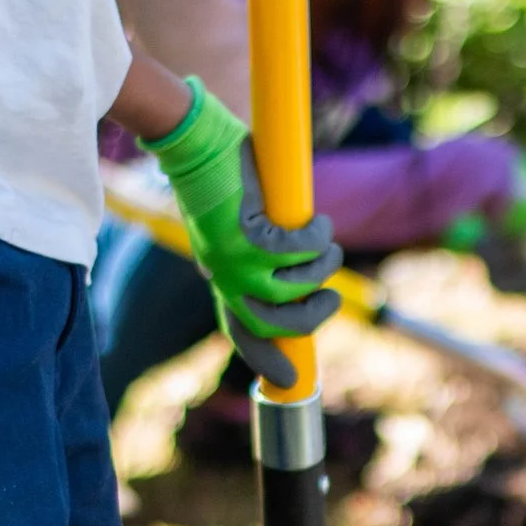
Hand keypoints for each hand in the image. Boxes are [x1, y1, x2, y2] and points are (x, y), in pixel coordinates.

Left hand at [141, 79, 342, 391]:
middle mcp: (227, 277)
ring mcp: (239, 261)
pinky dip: (317, 237)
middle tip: (330, 298)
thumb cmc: (219, 180)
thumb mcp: (231, 230)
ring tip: (325, 240)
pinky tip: (318, 223)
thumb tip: (295, 290)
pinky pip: (302, 251)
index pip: (241, 331)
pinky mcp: (252, 237)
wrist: (195, 145)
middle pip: (281, 323)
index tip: (291, 380)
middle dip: (314, 316)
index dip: (266, 360)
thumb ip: (253, 260)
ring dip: (323, 263)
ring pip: (300, 284)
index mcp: (221, 278)